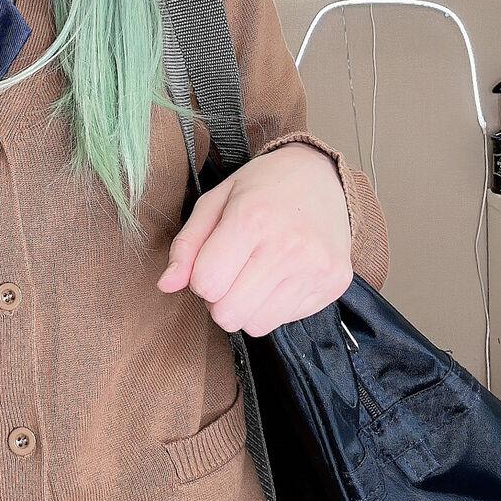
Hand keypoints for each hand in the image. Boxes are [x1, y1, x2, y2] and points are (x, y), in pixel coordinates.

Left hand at [156, 142, 353, 334]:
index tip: (214, 260)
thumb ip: (186, 244)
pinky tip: (282, 275)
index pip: (206, 284)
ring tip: (257, 274)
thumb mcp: (215, 201)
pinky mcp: (334, 283)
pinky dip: (275, 305)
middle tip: (233, 271)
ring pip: (256, 325)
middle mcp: (288, 246)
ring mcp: (315, 268)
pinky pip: (284, 321)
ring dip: (247, 306)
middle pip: (228, 314)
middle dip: (220, 299)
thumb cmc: (262, 187)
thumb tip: (166, 285)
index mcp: (252, 219)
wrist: (322, 176)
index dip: (200, 277)